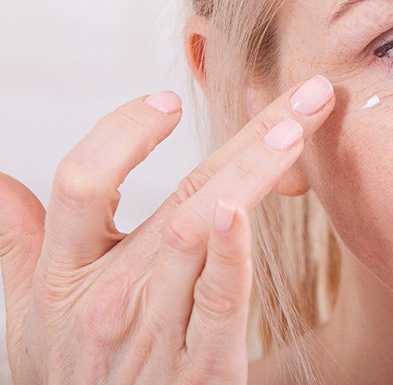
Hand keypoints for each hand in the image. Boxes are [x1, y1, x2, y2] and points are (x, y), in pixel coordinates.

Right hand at [0, 74, 335, 383]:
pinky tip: (248, 209)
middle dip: (246, 136)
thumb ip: (15, 243)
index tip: (168, 100)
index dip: (122, 133)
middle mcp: (108, 300)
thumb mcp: (29, 314)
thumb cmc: (70, 379)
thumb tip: (0, 182)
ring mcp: (154, 334)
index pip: (82, 183)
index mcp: (67, 277)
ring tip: (295, 132)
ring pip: (198, 234)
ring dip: (252, 176)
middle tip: (303, 94)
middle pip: (175, 196)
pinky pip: (218, 304)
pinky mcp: (201, 371)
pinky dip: (233, 254)